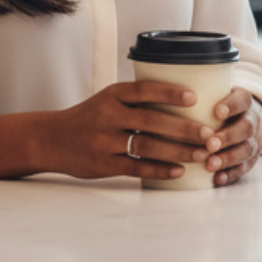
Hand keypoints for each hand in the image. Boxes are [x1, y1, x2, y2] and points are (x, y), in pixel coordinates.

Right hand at [37, 80, 205, 183]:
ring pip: (148, 146)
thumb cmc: (90, 117)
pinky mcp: (104, 164)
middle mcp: (109, 116)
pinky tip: (179, 171)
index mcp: (113, 95)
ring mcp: (105, 141)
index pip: (145, 90)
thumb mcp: (108, 99)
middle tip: (209, 134)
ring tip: (201, 154)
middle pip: (152, 121)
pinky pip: (137, 167)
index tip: (195, 96)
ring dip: (178, 151)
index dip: (170, 92)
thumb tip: (184, 99)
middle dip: (184, 128)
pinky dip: (160, 170)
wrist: (52, 139)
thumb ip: (137, 99)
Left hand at [198, 88, 261, 186]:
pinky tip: (218, 179)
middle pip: (246, 127)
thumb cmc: (219, 106)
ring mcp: (253, 141)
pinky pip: (244, 168)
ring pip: (247, 149)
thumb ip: (200, 96)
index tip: (217, 112)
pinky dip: (231, 174)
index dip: (232, 106)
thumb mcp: (216, 95)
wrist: (245, 119)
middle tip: (210, 145)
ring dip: (228, 158)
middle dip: (228, 137)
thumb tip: (169, 96)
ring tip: (210, 164)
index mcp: (243, 101)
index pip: (242, 99)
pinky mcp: (251, 159)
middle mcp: (252, 120)